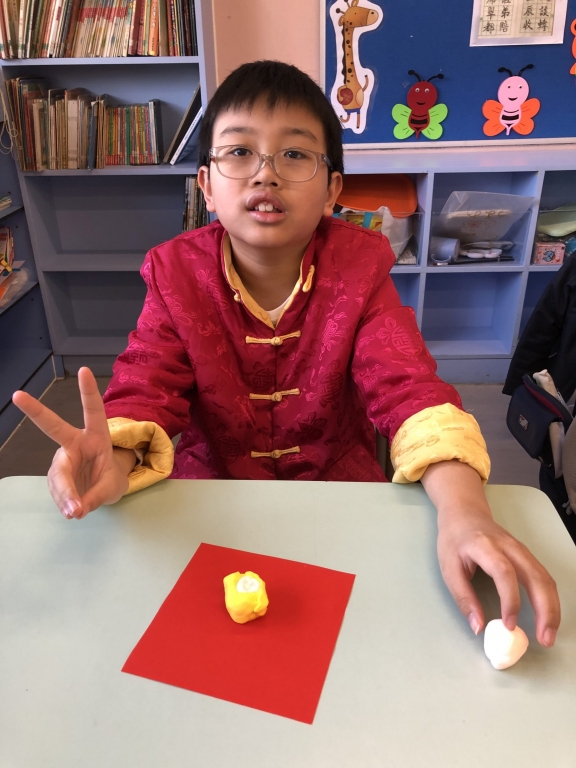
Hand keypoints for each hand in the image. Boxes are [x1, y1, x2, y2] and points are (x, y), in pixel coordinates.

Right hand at [12, 367, 135, 519]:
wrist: (104, 491)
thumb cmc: (111, 479)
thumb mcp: (112, 487)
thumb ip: (96, 496)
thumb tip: (75, 509)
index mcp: (97, 436)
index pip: (93, 411)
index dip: (88, 392)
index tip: (83, 371)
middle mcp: (75, 442)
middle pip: (53, 427)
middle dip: (36, 410)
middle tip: (17, 395)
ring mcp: (62, 458)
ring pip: (58, 476)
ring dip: (65, 494)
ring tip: (76, 511)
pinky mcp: (55, 475)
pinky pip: (57, 491)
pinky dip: (64, 503)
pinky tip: (73, 510)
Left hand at [422, 460, 560, 647]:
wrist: (464, 512)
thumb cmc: (453, 540)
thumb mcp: (448, 568)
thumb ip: (463, 597)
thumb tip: (479, 627)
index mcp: (484, 545)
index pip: (504, 572)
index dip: (510, 599)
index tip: (509, 625)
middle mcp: (508, 546)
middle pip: (535, 575)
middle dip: (544, 609)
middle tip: (544, 639)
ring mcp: (521, 549)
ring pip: (544, 577)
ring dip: (551, 607)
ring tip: (549, 634)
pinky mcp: (526, 555)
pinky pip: (543, 577)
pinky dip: (549, 599)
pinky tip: (547, 617)